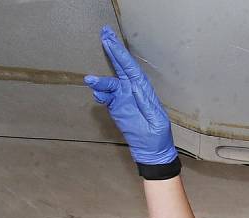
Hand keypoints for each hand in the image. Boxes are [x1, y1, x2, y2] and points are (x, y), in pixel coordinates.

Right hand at [84, 26, 176, 164]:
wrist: (152, 153)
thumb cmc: (158, 136)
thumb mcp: (156, 119)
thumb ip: (145, 103)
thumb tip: (134, 86)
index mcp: (144, 90)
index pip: (131, 68)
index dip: (121, 54)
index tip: (111, 41)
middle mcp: (132, 90)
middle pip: (121, 67)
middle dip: (112, 51)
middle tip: (104, 33)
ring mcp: (123, 99)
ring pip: (110, 84)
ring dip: (100, 81)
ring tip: (90, 79)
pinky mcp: (116, 109)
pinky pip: (107, 99)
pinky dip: (101, 95)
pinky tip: (97, 94)